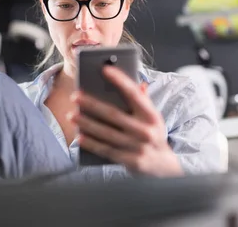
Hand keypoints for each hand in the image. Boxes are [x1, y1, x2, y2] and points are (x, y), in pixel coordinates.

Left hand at [68, 66, 183, 176]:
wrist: (165, 168)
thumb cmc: (154, 135)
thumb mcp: (153, 118)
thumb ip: (144, 101)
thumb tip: (138, 83)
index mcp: (152, 115)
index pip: (134, 94)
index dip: (120, 80)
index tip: (105, 69)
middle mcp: (146, 130)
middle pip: (113, 114)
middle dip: (92, 104)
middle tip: (75, 95)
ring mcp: (138, 147)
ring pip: (106, 133)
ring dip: (86, 123)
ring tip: (72, 115)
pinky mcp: (130, 161)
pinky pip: (106, 150)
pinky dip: (91, 143)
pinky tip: (79, 136)